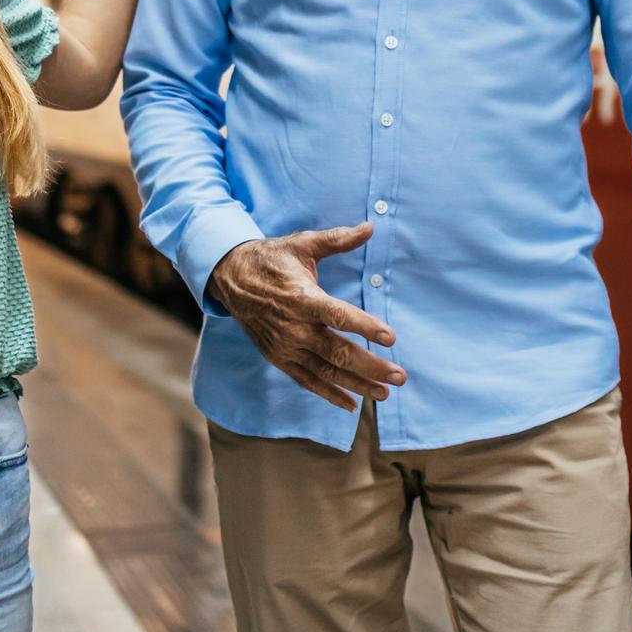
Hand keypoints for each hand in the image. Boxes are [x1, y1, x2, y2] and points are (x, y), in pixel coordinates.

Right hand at [207, 223, 405, 411]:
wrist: (231, 278)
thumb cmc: (272, 259)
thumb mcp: (303, 244)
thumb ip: (338, 239)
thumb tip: (370, 227)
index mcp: (302, 298)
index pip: (339, 316)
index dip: (365, 327)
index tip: (391, 338)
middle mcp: (294, 327)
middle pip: (338, 352)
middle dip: (371, 366)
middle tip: (400, 376)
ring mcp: (285, 347)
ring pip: (326, 372)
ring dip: (357, 385)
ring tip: (385, 393)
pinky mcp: (278, 358)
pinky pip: (306, 381)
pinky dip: (329, 394)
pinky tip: (352, 404)